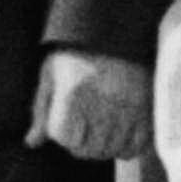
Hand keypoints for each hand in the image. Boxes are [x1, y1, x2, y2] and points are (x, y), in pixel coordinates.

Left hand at [26, 49, 149, 164]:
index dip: (62, 131)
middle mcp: (102, 104)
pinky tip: (120, 131)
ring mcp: (128, 109)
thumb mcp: (52, 74)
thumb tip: (32, 142)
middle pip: (88, 150)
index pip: (64, 138)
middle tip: (85, 123)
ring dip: (104, 146)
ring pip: (111, 151)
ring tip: (102, 125)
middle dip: (82, 142)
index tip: (66, 116)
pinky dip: (126, 146)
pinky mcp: (148, 111)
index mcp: (74, 93)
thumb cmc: (76, 52)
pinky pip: (136, 148)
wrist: (116, 30)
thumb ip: (42, 110)